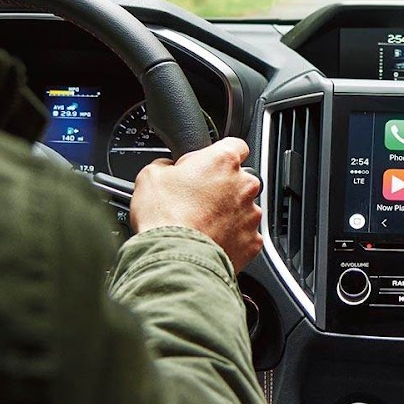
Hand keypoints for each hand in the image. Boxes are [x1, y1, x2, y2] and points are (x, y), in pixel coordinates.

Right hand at [129, 138, 263, 271]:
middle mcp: (244, 185)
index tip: (209, 165)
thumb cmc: (164, 217)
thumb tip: (167, 168)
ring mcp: (251, 215)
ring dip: (228, 214)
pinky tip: (211, 241)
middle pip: (240, 179)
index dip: (219, 154)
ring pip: (244, 209)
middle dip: (222, 188)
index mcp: (223, 161)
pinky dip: (232, 238)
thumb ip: (166, 164)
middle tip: (198, 200)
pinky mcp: (253, 242)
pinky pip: (245, 236)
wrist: (174, 258)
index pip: (235, 145)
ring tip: (202, 225)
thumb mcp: (150, 175)